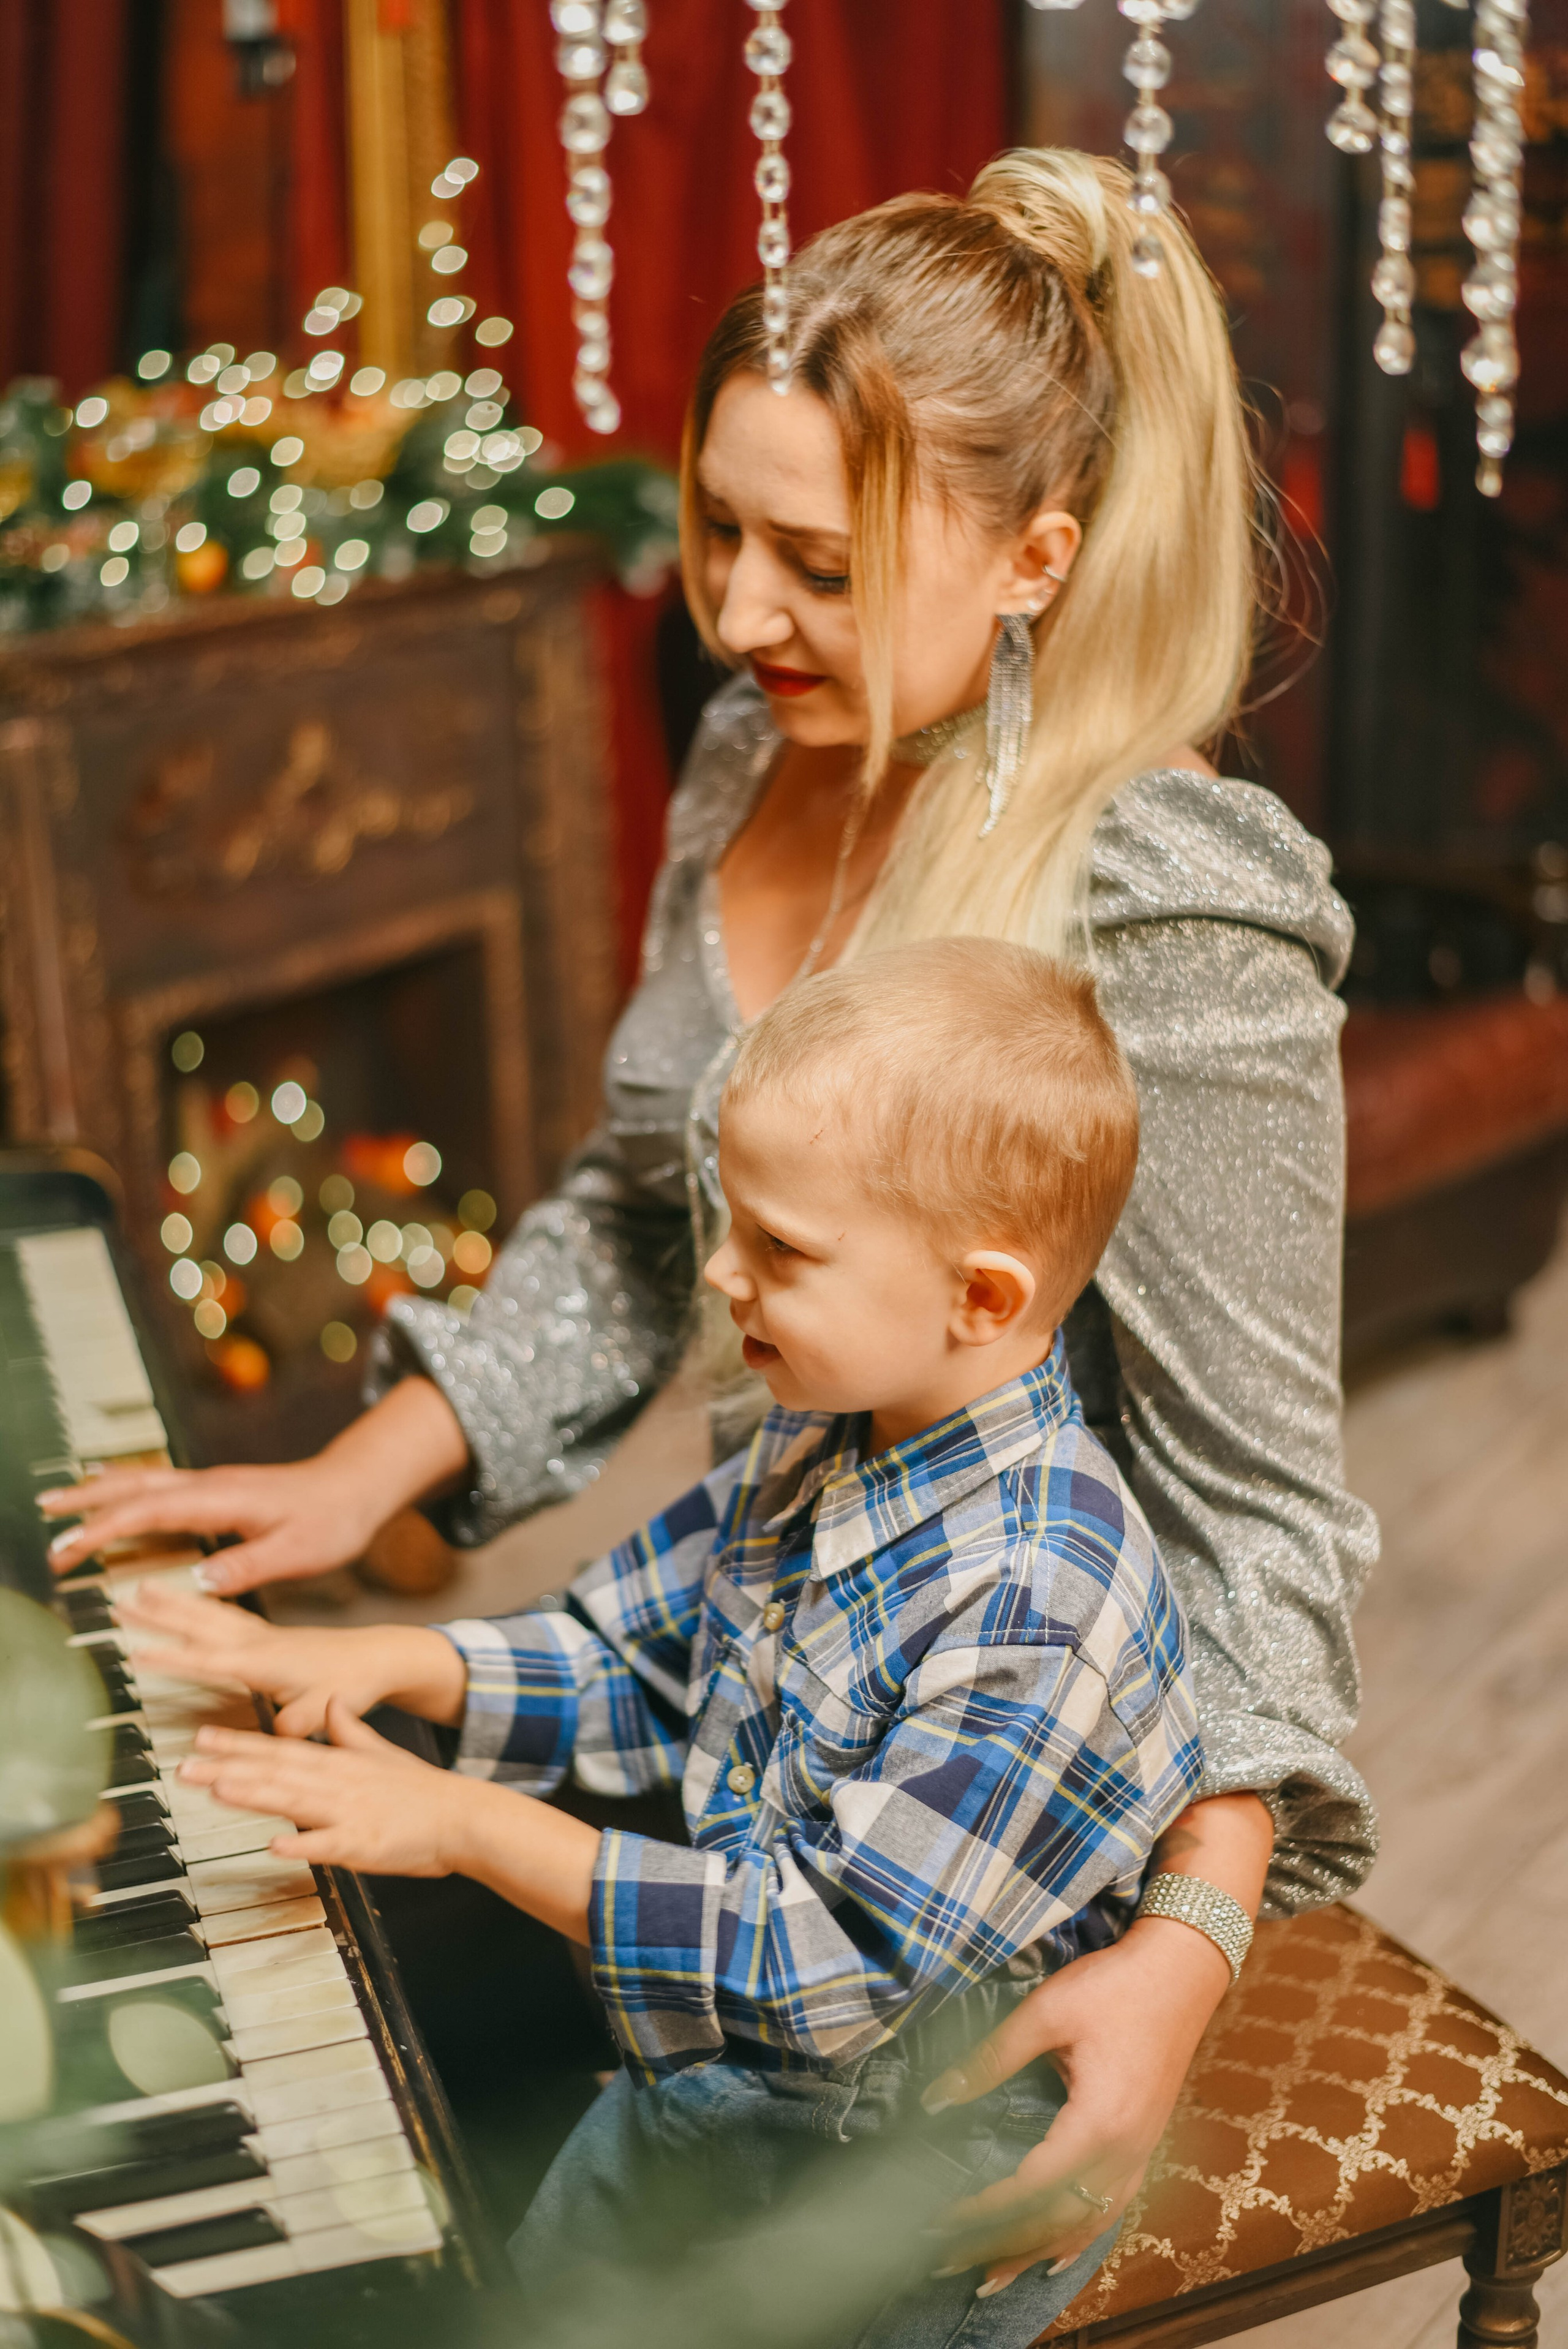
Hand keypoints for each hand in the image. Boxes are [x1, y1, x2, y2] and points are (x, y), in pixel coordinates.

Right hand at [40, 1456, 381, 1593]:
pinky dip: (125, 1489)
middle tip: (42, 1514)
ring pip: (142, 1481)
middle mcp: (210, 1485)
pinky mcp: (216, 1491)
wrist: (356, 1487)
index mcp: (221, 1500)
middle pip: (133, 1487)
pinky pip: (158, 1486)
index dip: (102, 1530)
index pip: (147, 1512)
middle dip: (85, 1500)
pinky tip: (110, 1495)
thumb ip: (249, 1565)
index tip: (68, 1551)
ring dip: (99, 1490)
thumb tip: (200, 1581)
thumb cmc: (332, 1521)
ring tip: (57, 1502)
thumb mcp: (298, 1552)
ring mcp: (211, 1485)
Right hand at [118, 1586, 465, 1736]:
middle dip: (158, 1614)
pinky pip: (223, 1613)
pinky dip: (199, 1603)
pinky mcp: (267, 1633)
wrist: (381, 1655)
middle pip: (198, 1623)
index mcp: (266, 1659)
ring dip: (173, 1601)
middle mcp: (259, 1640)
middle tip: (120, 1601)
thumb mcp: (330, 1707)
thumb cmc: (355, 1682)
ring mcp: (262, 1633)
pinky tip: (186, 1599)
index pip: (210, 1658)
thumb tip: (283, 1730)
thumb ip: (303, 1719)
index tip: (137, 1654)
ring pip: (207, 1612)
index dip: (173, 1659)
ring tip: (140, 1588)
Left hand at [181, 1702, 600, 1942]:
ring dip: (255, 1794)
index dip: (237, 1742)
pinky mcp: (366, 1845)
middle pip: (275, 1773)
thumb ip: (351, 1730)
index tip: (199, 1736)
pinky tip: (275, 1845)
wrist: (466, 1817)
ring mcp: (351, 1813)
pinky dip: (304, 1844)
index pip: (278, 1749)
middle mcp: (338, 1783)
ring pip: (295, 1801)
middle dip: (228, 1767)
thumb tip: (331, 1703)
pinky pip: (330, 1846)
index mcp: (339, 1762)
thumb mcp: (383, 1752)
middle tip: (185, 1764)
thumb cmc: (422, 1791)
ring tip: (217, 1789)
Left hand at [925, 1919, 1230, 2293]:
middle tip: (945, 2261)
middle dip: (999, 2247)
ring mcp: (1139, 2153)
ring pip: (1085, 2225)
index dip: (982, 2211)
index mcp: (1098, 2123)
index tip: (938, 2222)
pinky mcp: (1144, 2145)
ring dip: (1035, 2253)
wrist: (1181, 1971)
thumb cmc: (1114, 1986)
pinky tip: (1056, 2256)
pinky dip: (1078, 2239)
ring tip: (990, 2277)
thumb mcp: (1045, 2013)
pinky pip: (1111, 2211)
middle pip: (1056, 2222)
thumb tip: (935, 2098)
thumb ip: (990, 2059)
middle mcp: (1123, 2153)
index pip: (1030, 2188)